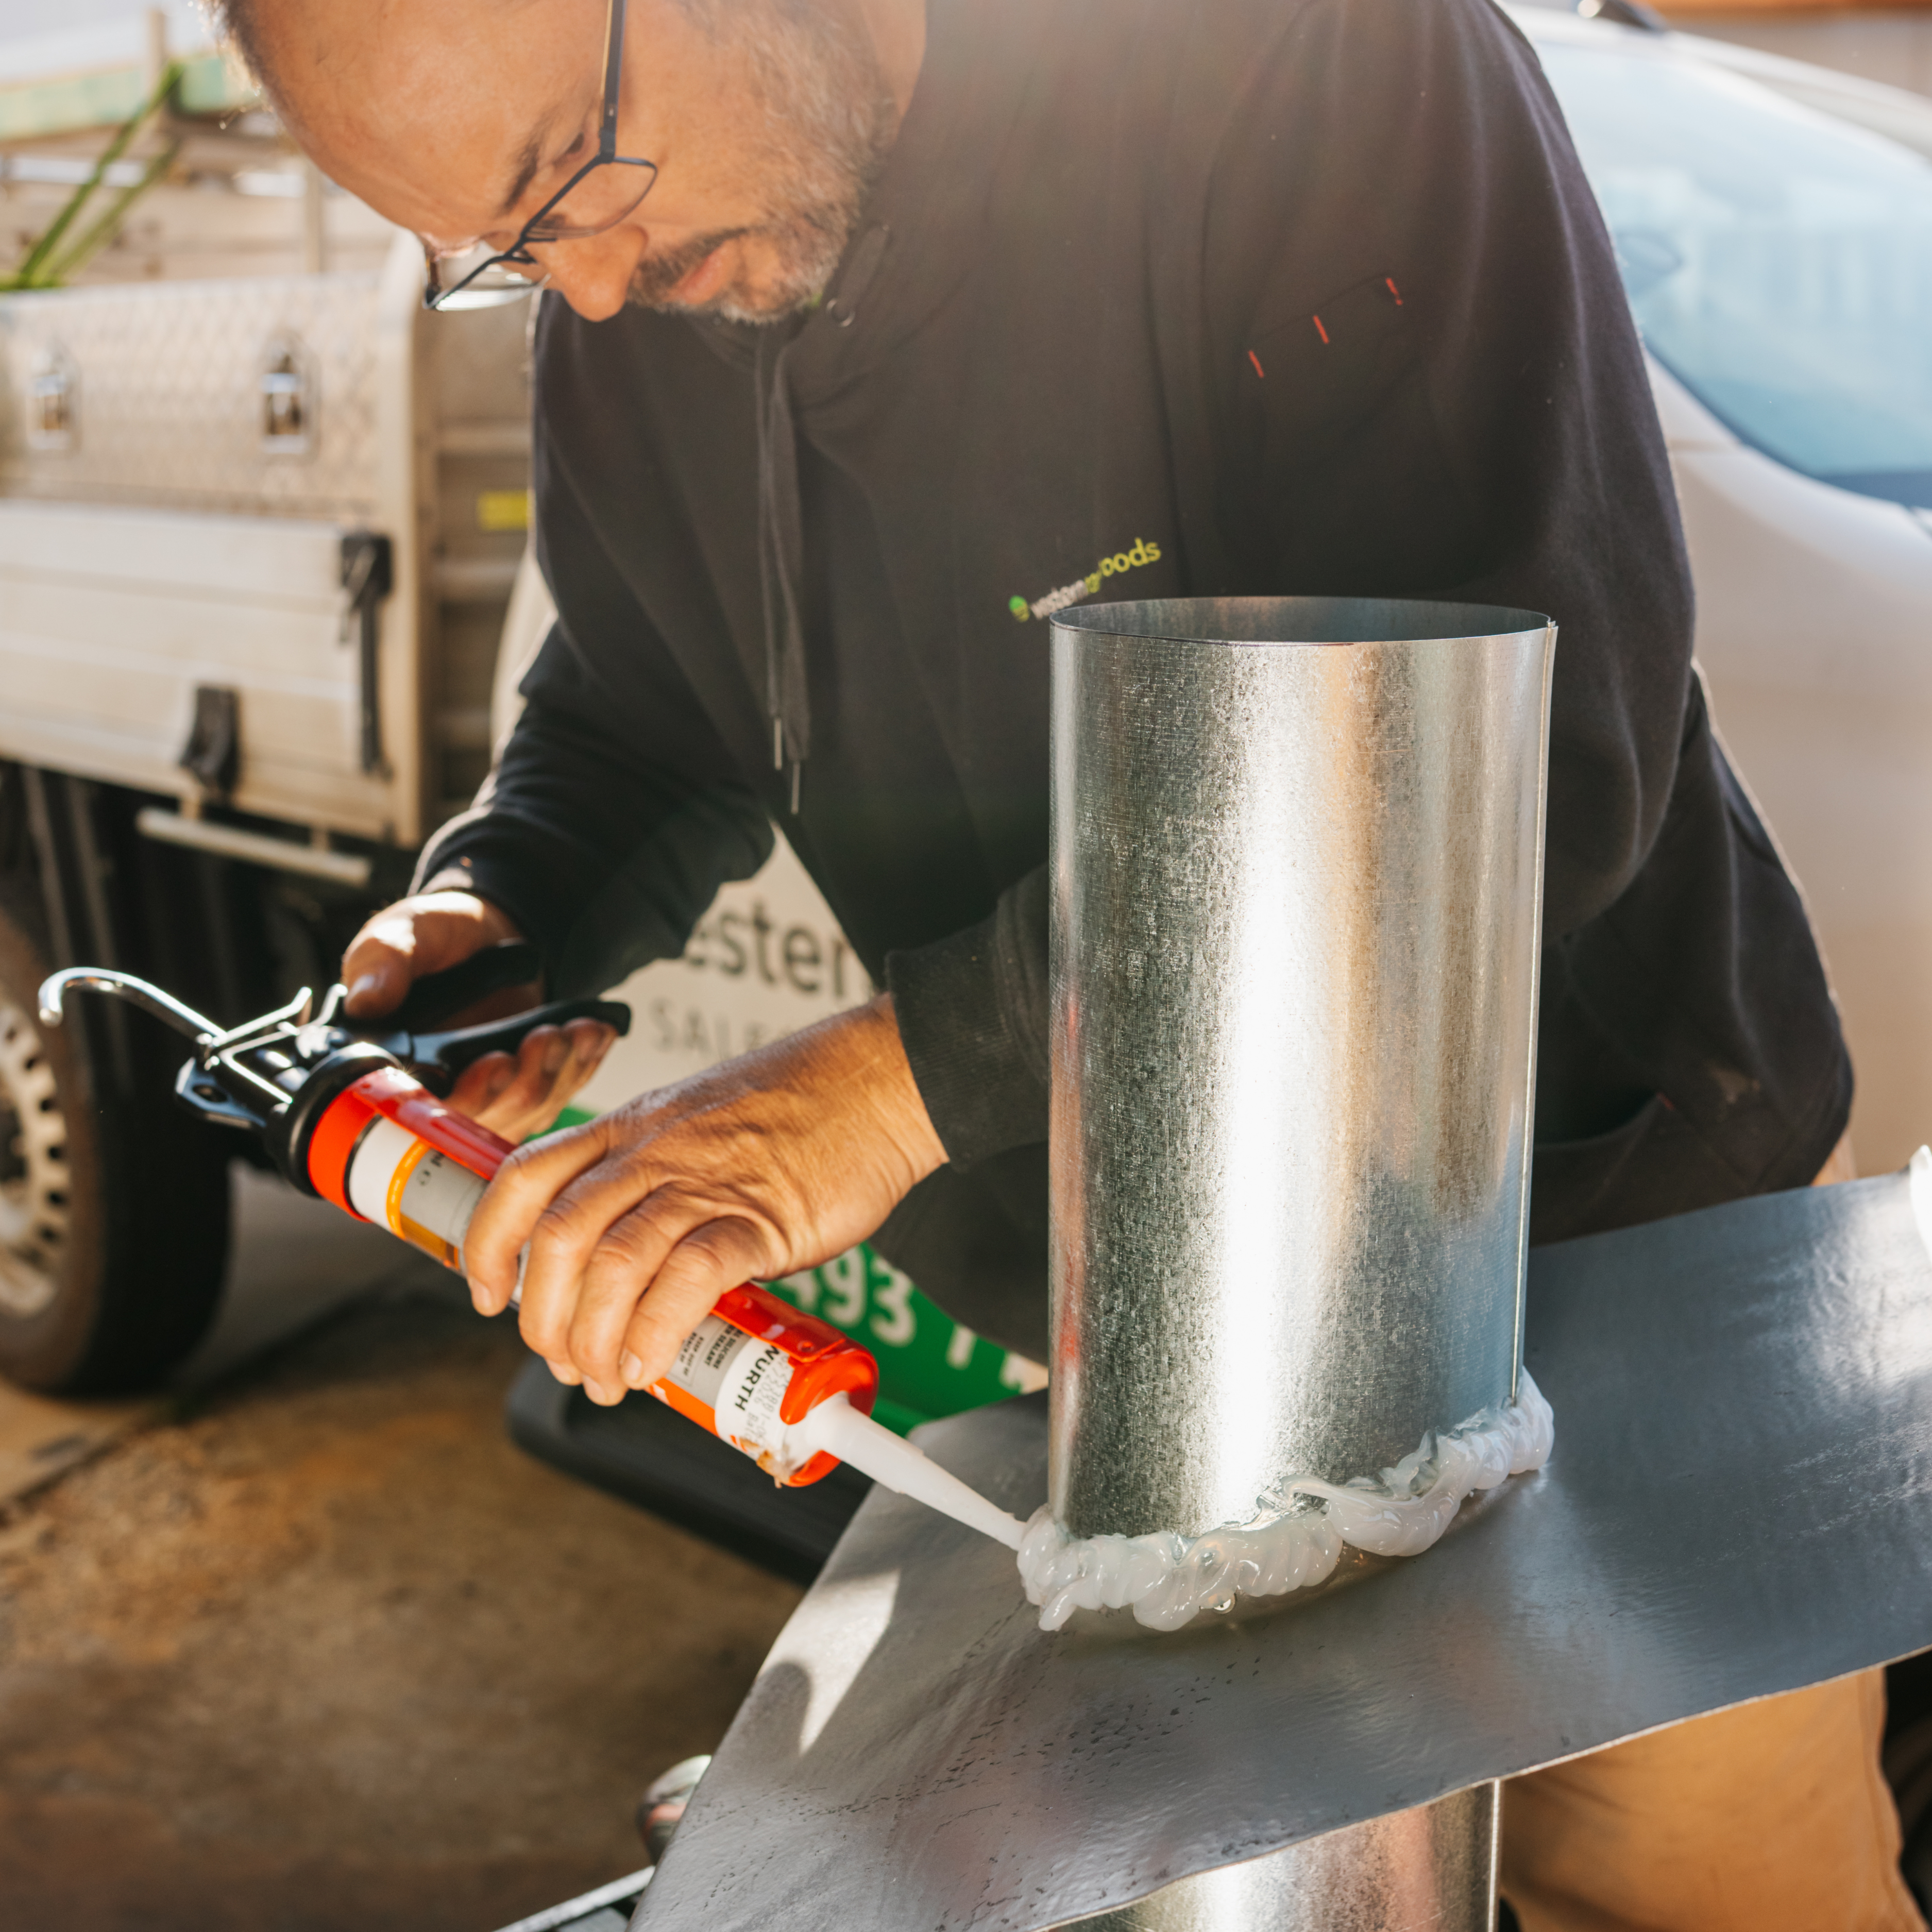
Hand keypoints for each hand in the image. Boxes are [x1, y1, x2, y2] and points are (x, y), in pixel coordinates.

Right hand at [340, 887, 615, 1139]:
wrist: (484, 933)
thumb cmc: (435, 938)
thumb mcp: (402, 933)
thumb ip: (382, 961)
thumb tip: (367, 999)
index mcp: (397, 1066)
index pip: (425, 1108)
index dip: (464, 1095)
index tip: (494, 1063)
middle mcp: (444, 1093)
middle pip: (488, 1117)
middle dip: (522, 1081)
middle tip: (544, 1039)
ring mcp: (491, 1097)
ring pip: (530, 1109)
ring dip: (557, 1071)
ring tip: (572, 1031)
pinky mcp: (529, 1089)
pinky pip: (561, 1092)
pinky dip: (582, 1064)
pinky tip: (595, 1036)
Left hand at [462, 994, 947, 1404]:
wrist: (878, 1079)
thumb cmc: (801, 1106)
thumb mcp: (699, 1123)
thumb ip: (659, 1183)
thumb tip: (632, 1268)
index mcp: (631, 1127)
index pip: (524, 1178)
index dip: (488, 1243)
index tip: (487, 1295)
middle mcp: (653, 1151)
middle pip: (556, 1236)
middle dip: (542, 1316)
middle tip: (561, 1359)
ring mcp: (703, 1182)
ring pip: (611, 1264)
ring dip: (593, 1338)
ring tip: (608, 1377)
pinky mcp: (759, 1217)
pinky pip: (687, 1279)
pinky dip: (656, 1332)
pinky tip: (652, 1363)